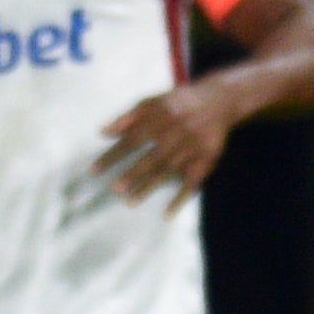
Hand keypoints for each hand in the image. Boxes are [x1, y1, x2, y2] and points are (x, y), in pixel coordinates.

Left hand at [95, 87, 242, 211]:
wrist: (219, 100)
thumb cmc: (177, 103)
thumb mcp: (153, 102)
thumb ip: (128, 117)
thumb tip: (103, 132)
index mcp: (159, 119)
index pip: (131, 139)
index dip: (113, 155)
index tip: (94, 170)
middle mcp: (176, 134)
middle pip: (152, 156)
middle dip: (134, 173)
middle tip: (115, 189)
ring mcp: (192, 148)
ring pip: (169, 170)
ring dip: (150, 186)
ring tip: (130, 202)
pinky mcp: (206, 159)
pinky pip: (192, 181)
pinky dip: (181, 198)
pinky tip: (167, 213)